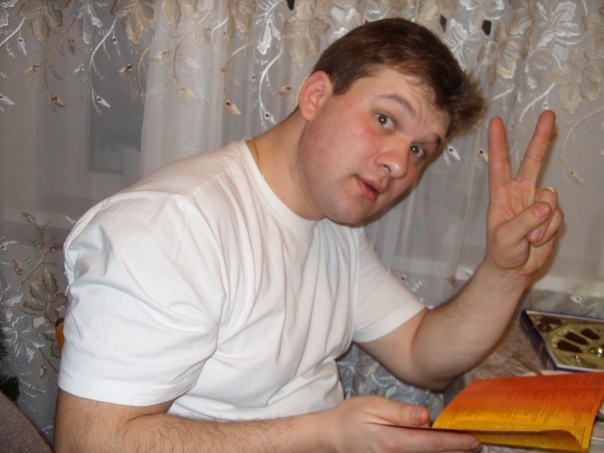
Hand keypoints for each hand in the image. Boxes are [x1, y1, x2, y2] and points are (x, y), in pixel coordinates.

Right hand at [320, 396, 480, 451]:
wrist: (330, 437)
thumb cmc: (351, 417)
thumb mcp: (373, 406)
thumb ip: (401, 413)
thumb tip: (427, 417)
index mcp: (393, 442)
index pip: (432, 443)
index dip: (456, 443)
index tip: (474, 440)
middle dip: (456, 451)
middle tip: (477, 444)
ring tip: (464, 448)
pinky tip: (440, 451)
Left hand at [485, 110, 563, 277]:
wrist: (515, 269)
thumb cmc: (502, 251)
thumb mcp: (505, 237)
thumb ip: (524, 221)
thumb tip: (545, 206)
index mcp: (502, 194)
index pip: (499, 164)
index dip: (498, 143)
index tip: (496, 122)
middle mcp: (520, 193)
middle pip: (533, 161)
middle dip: (541, 138)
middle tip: (548, 115)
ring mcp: (537, 203)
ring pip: (550, 196)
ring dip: (542, 222)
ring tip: (529, 237)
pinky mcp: (551, 215)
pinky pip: (557, 216)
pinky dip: (549, 230)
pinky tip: (538, 240)